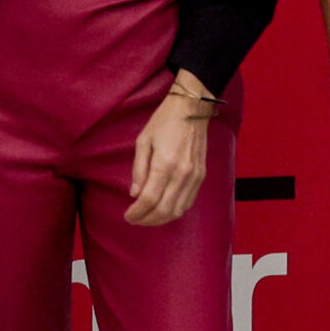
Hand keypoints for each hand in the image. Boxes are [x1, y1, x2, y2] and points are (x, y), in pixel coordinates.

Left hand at [126, 78, 213, 225]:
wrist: (192, 109)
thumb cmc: (164, 122)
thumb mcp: (143, 141)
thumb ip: (139, 169)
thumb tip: (134, 194)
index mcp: (164, 164)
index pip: (149, 199)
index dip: (137, 212)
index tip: (128, 216)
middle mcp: (182, 174)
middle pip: (163, 210)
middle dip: (147, 220)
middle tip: (135, 220)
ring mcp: (194, 177)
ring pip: (178, 210)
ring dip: (161, 219)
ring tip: (147, 218)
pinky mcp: (201, 176)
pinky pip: (189, 202)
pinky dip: (175, 211)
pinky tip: (164, 211)